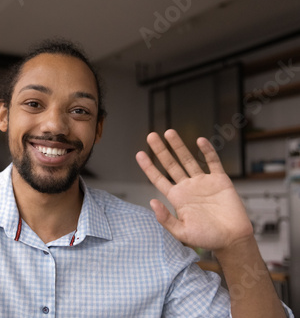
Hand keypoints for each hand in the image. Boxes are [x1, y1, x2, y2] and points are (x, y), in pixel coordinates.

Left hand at [135, 129, 252, 251]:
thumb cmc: (207, 238)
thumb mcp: (182, 232)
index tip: (139, 154)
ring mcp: (203, 182)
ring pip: (188, 160)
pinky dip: (207, 151)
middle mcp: (188, 187)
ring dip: (179, 146)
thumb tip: (152, 202)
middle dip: (161, 150)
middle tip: (151, 136)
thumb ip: (166, 219)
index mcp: (177, 198)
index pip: (159, 179)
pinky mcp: (220, 180)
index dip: (149, 167)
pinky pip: (212, 162)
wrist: (232, 239)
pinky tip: (199, 141)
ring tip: (169, 133)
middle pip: (171, 164)